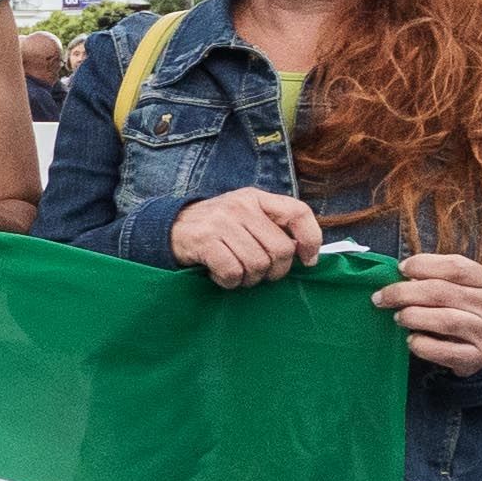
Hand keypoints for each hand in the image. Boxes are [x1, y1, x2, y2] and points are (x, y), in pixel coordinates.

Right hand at [168, 189, 323, 287]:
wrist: (170, 228)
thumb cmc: (216, 228)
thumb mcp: (245, 217)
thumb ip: (273, 228)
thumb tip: (306, 255)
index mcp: (256, 198)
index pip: (298, 212)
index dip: (311, 239)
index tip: (308, 260)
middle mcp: (241, 206)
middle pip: (281, 249)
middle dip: (275, 271)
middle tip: (261, 274)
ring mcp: (222, 222)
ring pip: (258, 265)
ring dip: (250, 279)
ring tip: (238, 273)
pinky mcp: (205, 241)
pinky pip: (233, 272)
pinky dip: (230, 282)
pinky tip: (221, 275)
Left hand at [373, 252, 481, 374]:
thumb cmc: (466, 310)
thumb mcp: (460, 288)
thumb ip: (435, 278)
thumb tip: (399, 277)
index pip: (455, 266)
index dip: (423, 265)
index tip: (400, 269)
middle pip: (442, 292)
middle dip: (404, 292)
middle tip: (381, 297)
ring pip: (444, 320)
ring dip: (413, 316)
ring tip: (398, 317)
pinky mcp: (475, 358)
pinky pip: (444, 351)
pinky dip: (422, 345)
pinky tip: (411, 340)